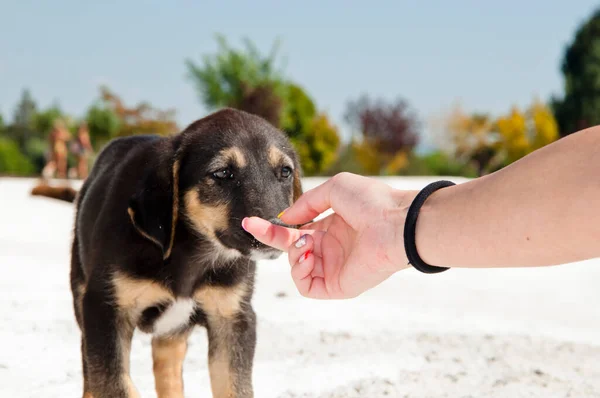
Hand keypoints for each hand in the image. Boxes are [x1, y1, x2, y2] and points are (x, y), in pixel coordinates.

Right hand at [242, 172, 416, 298]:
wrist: (397, 224)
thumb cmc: (371, 201)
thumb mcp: (334, 189)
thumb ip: (306, 203)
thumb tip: (286, 218)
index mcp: (332, 227)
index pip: (297, 230)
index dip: (274, 227)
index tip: (252, 221)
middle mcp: (331, 249)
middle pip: (291, 249)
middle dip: (270, 238)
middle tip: (252, 226)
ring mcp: (334, 268)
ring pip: (297, 268)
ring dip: (292, 253)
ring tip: (306, 242)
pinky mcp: (338, 286)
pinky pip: (307, 286)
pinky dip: (300, 271)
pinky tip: (308, 255)